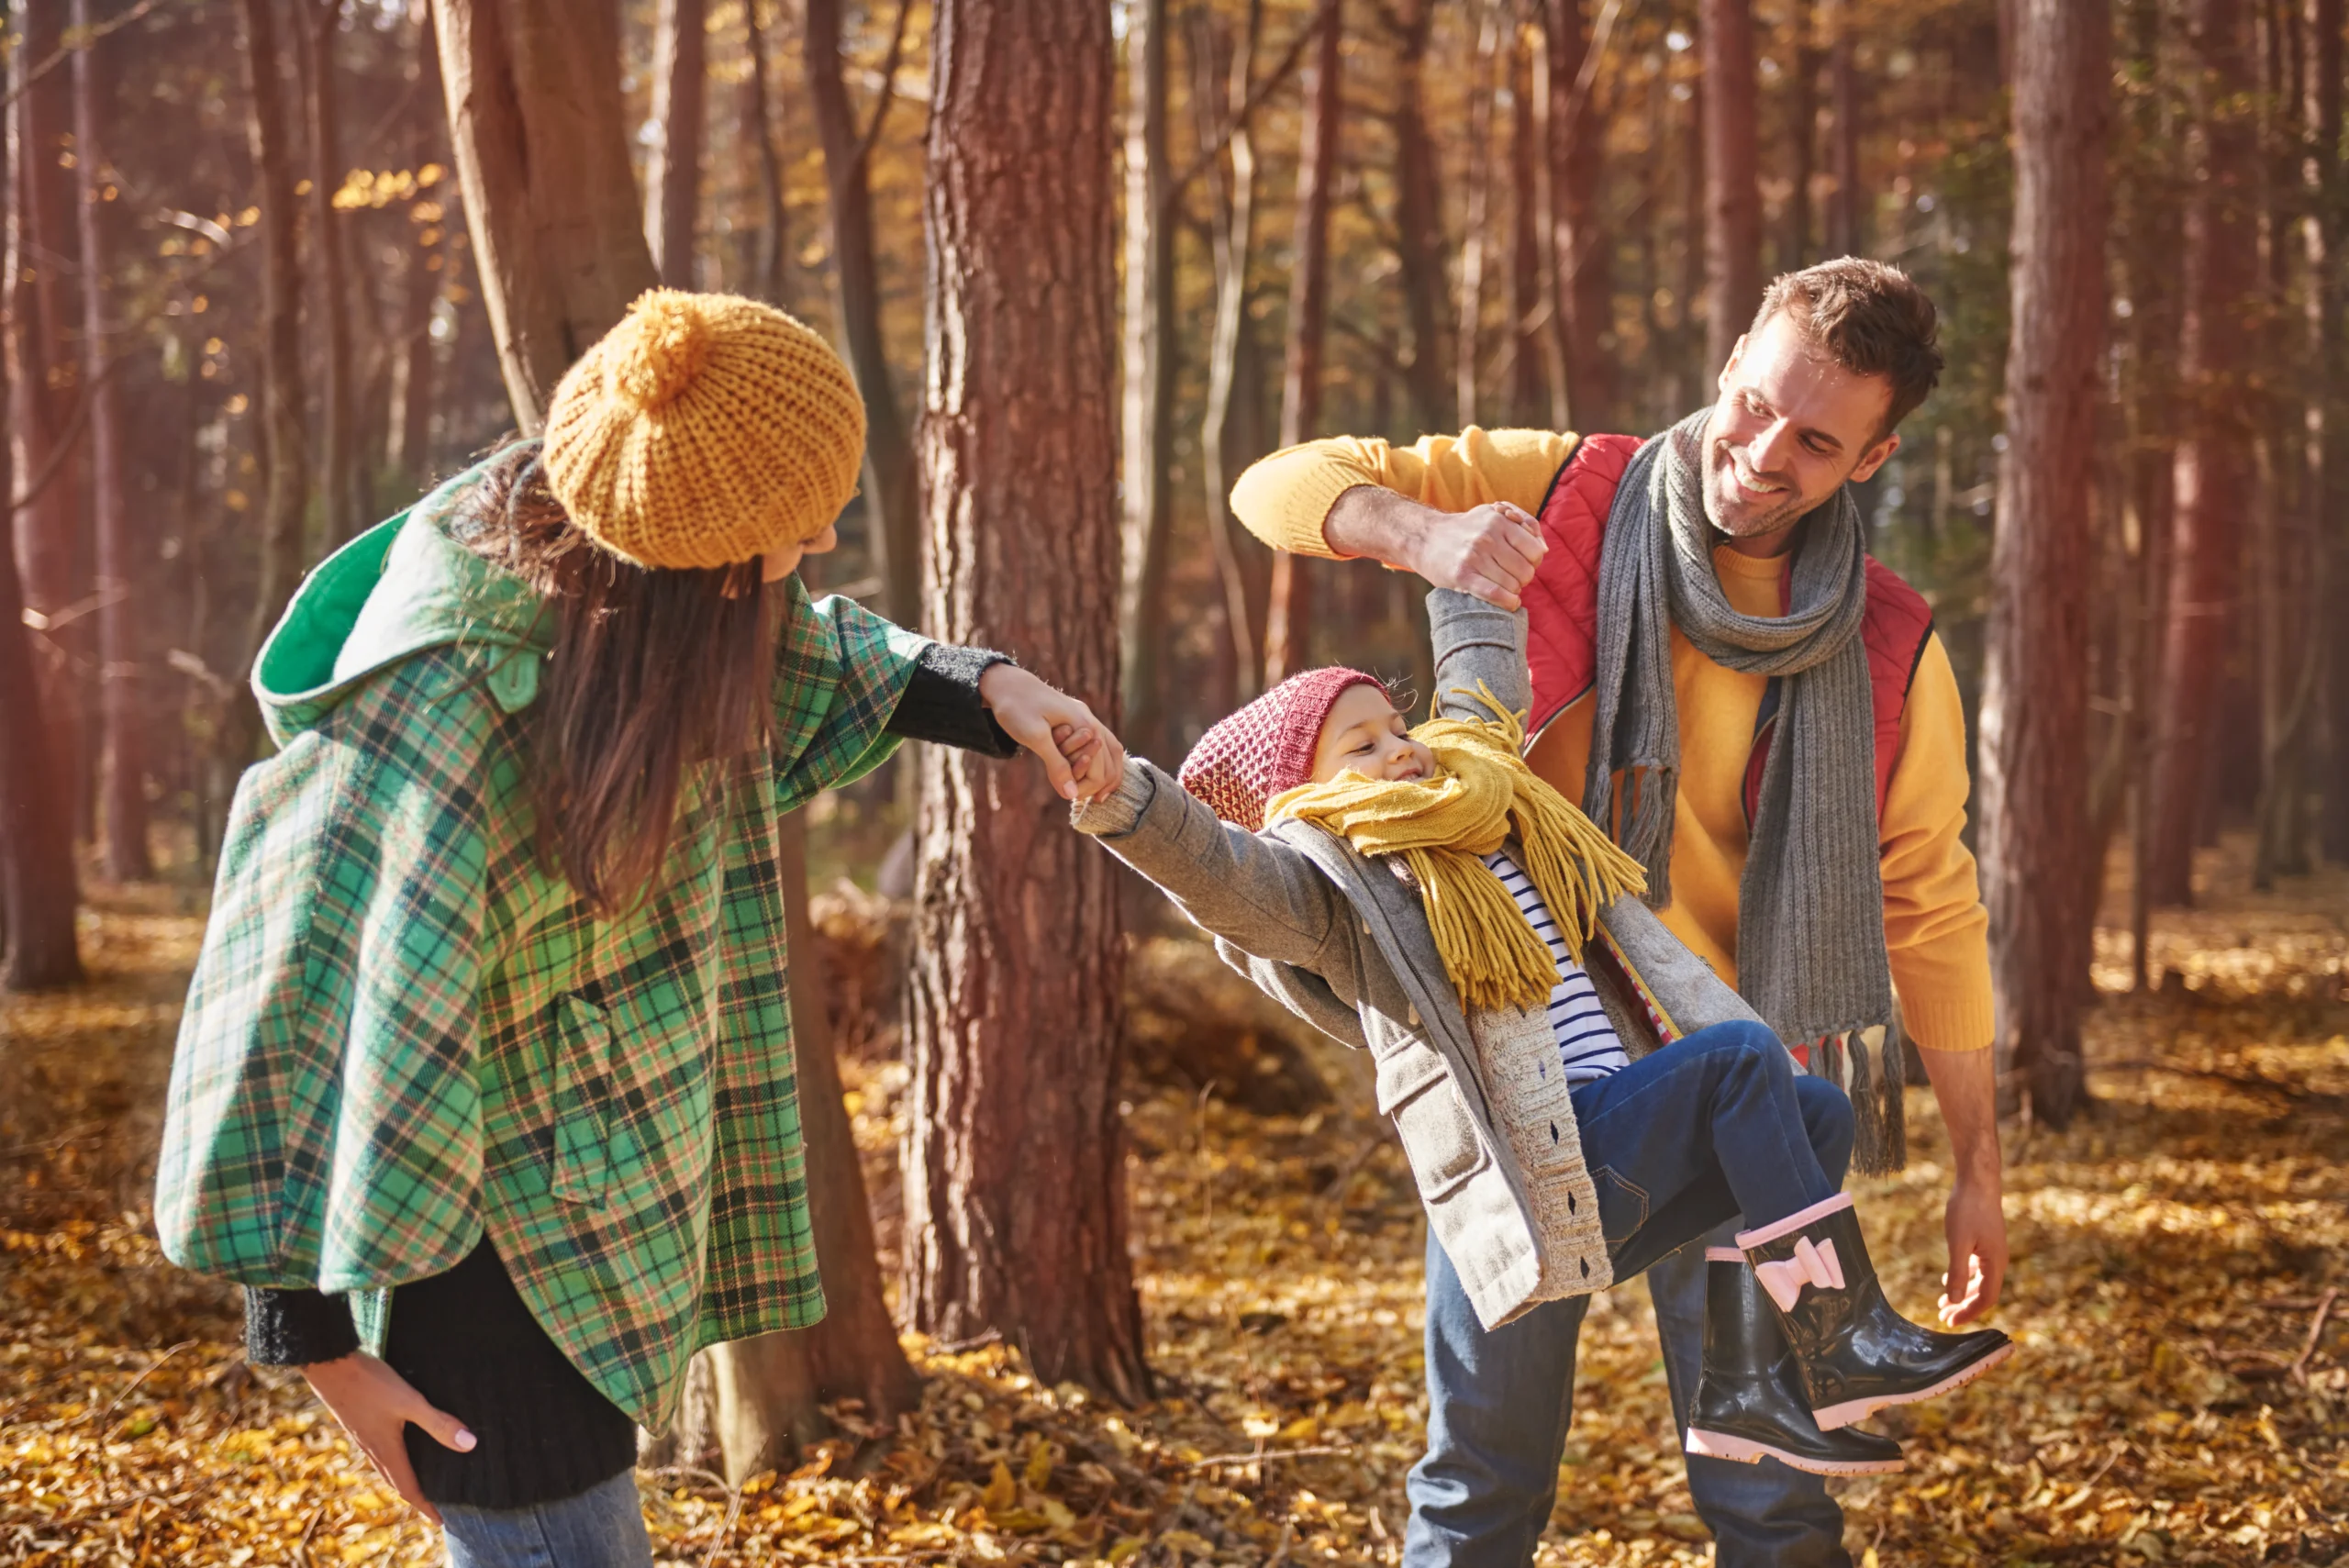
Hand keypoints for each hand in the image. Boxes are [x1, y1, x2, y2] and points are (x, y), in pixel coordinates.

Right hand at [303, 1352, 475, 1524]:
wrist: (329, 1364)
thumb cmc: (369, 1383)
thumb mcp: (410, 1401)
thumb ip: (438, 1423)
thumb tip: (469, 1445)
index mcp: (387, 1451)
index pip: (410, 1489)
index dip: (427, 1507)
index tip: (442, 1522)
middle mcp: (373, 1449)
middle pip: (397, 1483)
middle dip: (417, 1498)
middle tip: (435, 1508)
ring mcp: (364, 1437)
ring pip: (387, 1468)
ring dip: (405, 1479)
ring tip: (423, 1481)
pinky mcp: (360, 1424)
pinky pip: (380, 1452)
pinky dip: (395, 1460)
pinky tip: (402, 1447)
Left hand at [978, 664, 1127, 802]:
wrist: (1006, 683)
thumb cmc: (1017, 707)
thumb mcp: (1034, 737)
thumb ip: (1056, 765)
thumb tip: (1071, 795)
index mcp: (1083, 724)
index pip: (1099, 766)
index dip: (1087, 786)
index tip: (1069, 796)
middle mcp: (1090, 720)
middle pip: (1111, 759)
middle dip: (1101, 782)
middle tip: (1090, 799)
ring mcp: (1085, 718)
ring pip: (1111, 749)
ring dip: (1108, 772)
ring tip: (1100, 793)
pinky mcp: (1077, 719)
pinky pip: (1101, 743)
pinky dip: (1102, 760)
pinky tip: (1093, 770)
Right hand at [1405, 501, 1547, 609]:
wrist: (1425, 537)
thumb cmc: (1465, 528)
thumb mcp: (1493, 513)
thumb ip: (1523, 523)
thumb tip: (1544, 548)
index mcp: (1498, 520)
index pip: (1535, 551)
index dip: (1533, 562)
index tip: (1522, 563)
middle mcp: (1487, 537)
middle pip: (1526, 571)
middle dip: (1523, 578)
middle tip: (1511, 576)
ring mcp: (1474, 557)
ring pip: (1512, 585)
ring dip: (1512, 590)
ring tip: (1502, 585)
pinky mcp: (1462, 576)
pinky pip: (1495, 594)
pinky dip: (1508, 602)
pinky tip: (1509, 602)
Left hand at [1936, 1169, 2007, 1326]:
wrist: (1977, 1181)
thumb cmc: (1968, 1209)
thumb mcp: (1958, 1243)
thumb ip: (1958, 1272)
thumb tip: (1954, 1301)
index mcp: (1996, 1263)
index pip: (1986, 1299)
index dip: (1969, 1313)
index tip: (1950, 1322)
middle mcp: (1998, 1260)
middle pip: (1984, 1293)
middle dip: (1964, 1307)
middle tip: (1943, 1317)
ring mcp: (1993, 1251)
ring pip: (1980, 1281)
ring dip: (1963, 1294)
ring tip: (1943, 1303)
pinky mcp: (1986, 1242)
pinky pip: (1978, 1268)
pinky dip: (1965, 1278)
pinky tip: (1949, 1280)